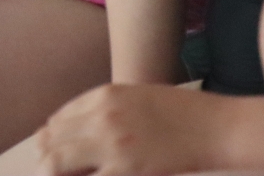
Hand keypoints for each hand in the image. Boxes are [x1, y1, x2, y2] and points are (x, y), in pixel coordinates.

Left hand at [36, 83, 226, 175]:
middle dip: (46, 159)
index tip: (51, 152)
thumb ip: (108, 111)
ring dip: (55, 173)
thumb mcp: (138, 98)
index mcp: (104, 95)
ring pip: (57, 163)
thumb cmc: (184, 114)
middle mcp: (101, 115)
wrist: (217, 127)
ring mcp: (111, 143)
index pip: (59, 118)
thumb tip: (83, 132)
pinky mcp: (125, 169)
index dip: (52, 139)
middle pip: (52, 140)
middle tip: (53, 173)